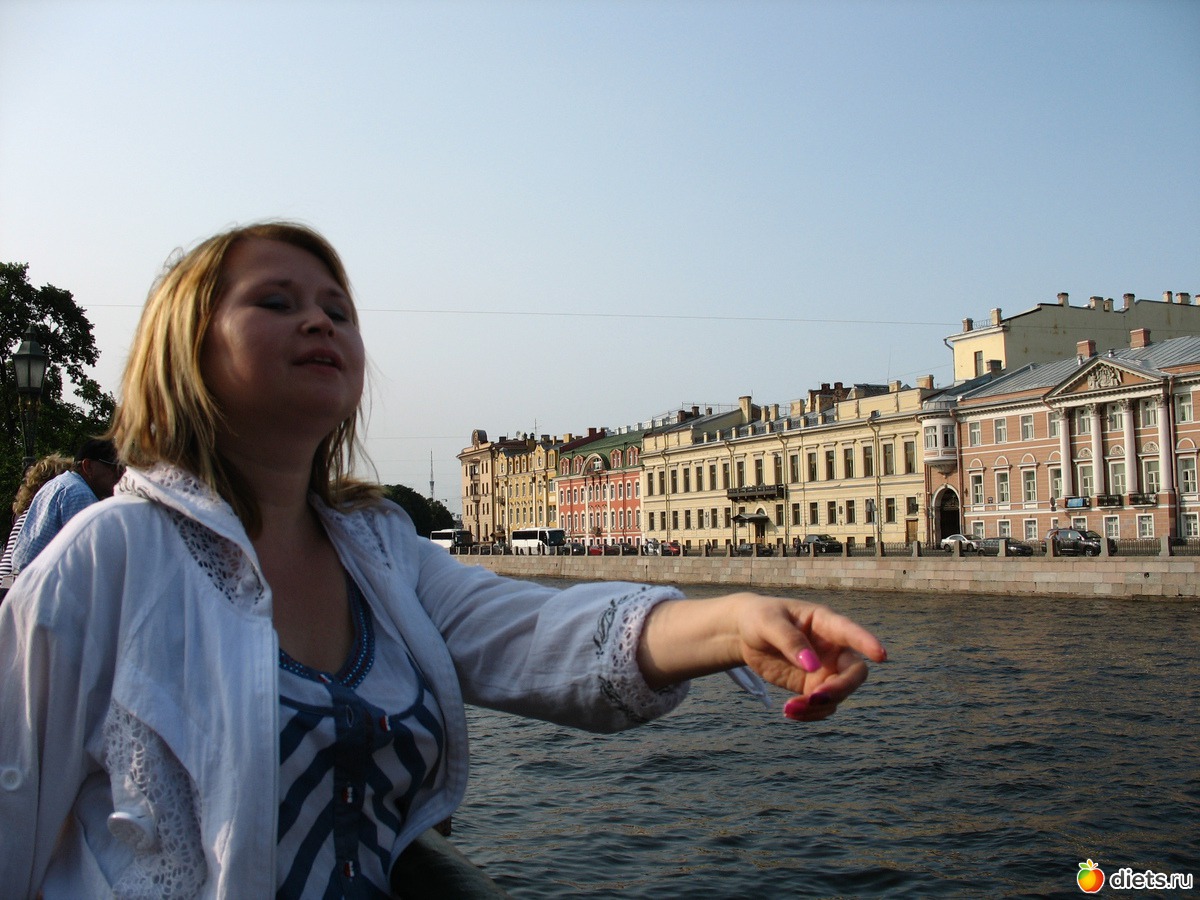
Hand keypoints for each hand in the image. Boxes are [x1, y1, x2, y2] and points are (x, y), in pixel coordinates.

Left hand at [732, 593, 886, 721]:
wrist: (745, 634)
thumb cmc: (759, 618)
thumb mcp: (767, 623)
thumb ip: (789, 640)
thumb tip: (813, 666)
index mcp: (824, 622)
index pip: (850, 631)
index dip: (866, 643)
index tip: (881, 656)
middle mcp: (832, 647)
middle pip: (854, 671)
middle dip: (842, 688)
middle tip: (815, 697)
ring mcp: (825, 669)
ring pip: (839, 694)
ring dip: (819, 706)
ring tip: (790, 708)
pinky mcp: (812, 686)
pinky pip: (822, 705)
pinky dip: (810, 713)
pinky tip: (790, 711)